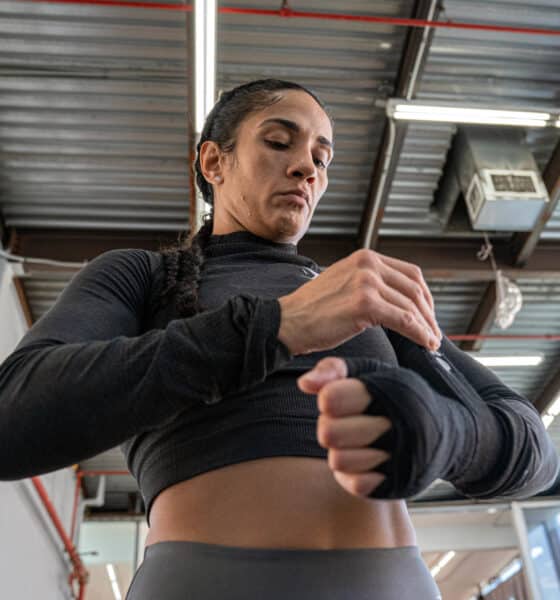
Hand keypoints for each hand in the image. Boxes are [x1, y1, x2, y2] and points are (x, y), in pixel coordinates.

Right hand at [278, 248, 440, 355]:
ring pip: (411, 306)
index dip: (425, 296)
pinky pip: (404, 320)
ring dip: (427, 326)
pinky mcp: (365, 304)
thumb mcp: (344, 283)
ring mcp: (366, 282)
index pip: (410, 273)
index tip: (428, 314)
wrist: (287, 321)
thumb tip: (397, 299)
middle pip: (415, 289)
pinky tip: (425, 343)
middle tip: (434, 332)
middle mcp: (368, 264)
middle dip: (429, 313)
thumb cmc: (312, 310)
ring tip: (431, 341)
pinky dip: (420, 333)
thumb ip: (369, 283)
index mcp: (365, 257)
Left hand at [298, 356, 391, 497]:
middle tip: (345, 422)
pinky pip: (356, 484)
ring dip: (341, 450)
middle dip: (329, 426)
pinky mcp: (400, 485)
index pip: (331, 399)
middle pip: (328, 433)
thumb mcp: (371, 371)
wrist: (448, 434)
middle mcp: (402, 425)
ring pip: (338, 460)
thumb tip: (304, 384)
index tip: (338, 399)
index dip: (328, 399)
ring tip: (357, 441)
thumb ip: (335, 369)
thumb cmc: (398, 396)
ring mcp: (403, 458)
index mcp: (393, 390)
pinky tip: (366, 459)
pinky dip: (354, 473)